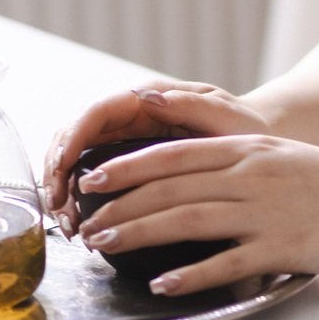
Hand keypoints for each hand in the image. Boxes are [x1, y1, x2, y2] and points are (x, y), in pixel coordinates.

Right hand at [44, 82, 271, 224]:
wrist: (259, 146)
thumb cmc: (246, 128)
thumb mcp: (225, 116)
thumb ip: (191, 105)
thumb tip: (146, 96)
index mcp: (150, 98)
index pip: (99, 112)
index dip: (74, 137)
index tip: (62, 167)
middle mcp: (133, 116)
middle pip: (78, 136)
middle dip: (60, 169)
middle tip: (59, 206)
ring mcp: (129, 140)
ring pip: (80, 158)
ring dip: (65, 188)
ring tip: (67, 223)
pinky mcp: (132, 163)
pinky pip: (96, 175)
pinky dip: (80, 199)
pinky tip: (80, 223)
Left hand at [72, 134, 318, 292]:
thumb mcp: (287, 161)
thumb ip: (243, 168)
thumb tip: (198, 183)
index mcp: (251, 150)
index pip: (175, 153)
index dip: (128, 165)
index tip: (93, 177)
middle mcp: (253, 175)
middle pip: (171, 186)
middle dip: (121, 203)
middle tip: (84, 221)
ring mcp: (268, 211)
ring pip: (189, 219)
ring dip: (140, 233)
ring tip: (104, 246)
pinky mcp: (286, 247)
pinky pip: (229, 262)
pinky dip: (192, 274)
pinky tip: (164, 285)